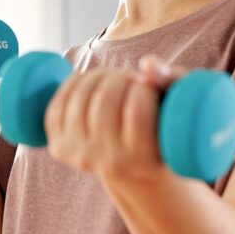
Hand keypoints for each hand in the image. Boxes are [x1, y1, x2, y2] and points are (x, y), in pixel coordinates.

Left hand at [43, 54, 189, 181]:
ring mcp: (82, 157)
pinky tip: (87, 79)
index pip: (137, 111)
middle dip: (120, 77)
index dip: (143, 87)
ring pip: (80, 100)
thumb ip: (170, 80)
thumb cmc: (164, 129)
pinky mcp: (60, 149)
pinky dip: (71, 84)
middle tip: (131, 77)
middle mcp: (110, 164)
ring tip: (113, 78)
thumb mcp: (178, 108)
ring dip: (97, 76)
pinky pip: (56, 107)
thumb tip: (148, 64)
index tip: (148, 84)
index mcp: (144, 160)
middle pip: (105, 102)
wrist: (135, 169)